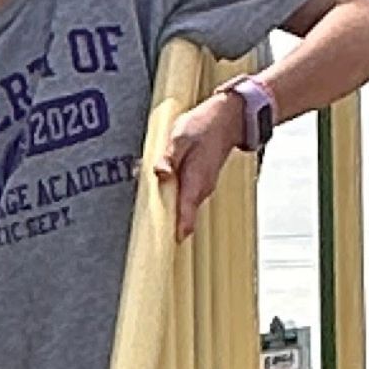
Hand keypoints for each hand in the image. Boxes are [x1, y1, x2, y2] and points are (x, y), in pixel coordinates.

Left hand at [156, 95, 245, 241]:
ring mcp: (200, 188)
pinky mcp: (198, 183)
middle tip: (141, 232)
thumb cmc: (204, 126)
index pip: (185, 216)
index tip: (162, 248)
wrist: (227, 119)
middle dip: (162, 221)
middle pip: (179, 216)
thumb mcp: (180, 137)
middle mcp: (200, 190)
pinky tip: (158, 186)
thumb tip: (160, 172)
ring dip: (164, 207)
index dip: (175, 233)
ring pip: (179, 206)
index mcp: (195, 182)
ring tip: (145, 206)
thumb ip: (169, 157)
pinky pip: (181, 197)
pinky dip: (170, 197)